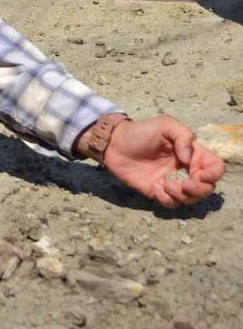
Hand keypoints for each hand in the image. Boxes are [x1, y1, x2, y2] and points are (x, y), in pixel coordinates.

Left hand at [100, 116, 224, 207]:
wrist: (113, 144)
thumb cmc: (140, 132)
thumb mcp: (165, 124)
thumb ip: (184, 136)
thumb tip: (190, 159)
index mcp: (191, 154)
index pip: (214, 167)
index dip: (214, 174)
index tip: (202, 175)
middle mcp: (184, 170)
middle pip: (206, 188)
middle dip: (200, 190)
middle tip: (185, 185)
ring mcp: (171, 182)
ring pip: (189, 199)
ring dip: (182, 196)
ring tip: (165, 183)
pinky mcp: (156, 191)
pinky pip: (170, 203)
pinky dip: (166, 199)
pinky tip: (155, 187)